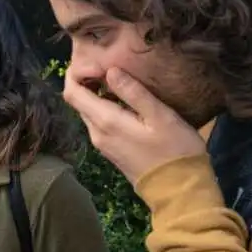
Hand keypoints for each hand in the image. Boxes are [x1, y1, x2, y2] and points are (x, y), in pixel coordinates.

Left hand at [63, 67, 206, 185]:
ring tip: (116, 78)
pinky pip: (99, 124)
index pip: (72, 94)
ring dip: (95, 95)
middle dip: (85, 81)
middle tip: (104, 64)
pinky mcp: (111, 150)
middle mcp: (97, 133)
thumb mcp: (160, 116)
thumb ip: (133, 92)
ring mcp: (102, 144)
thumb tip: (110, 70)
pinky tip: (123, 101)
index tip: (89, 59)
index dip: (74, 74)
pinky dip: (104, 108)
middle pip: (78, 102)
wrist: (178, 191)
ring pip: (89, 113)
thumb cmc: (175, 150)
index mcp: (105, 122)